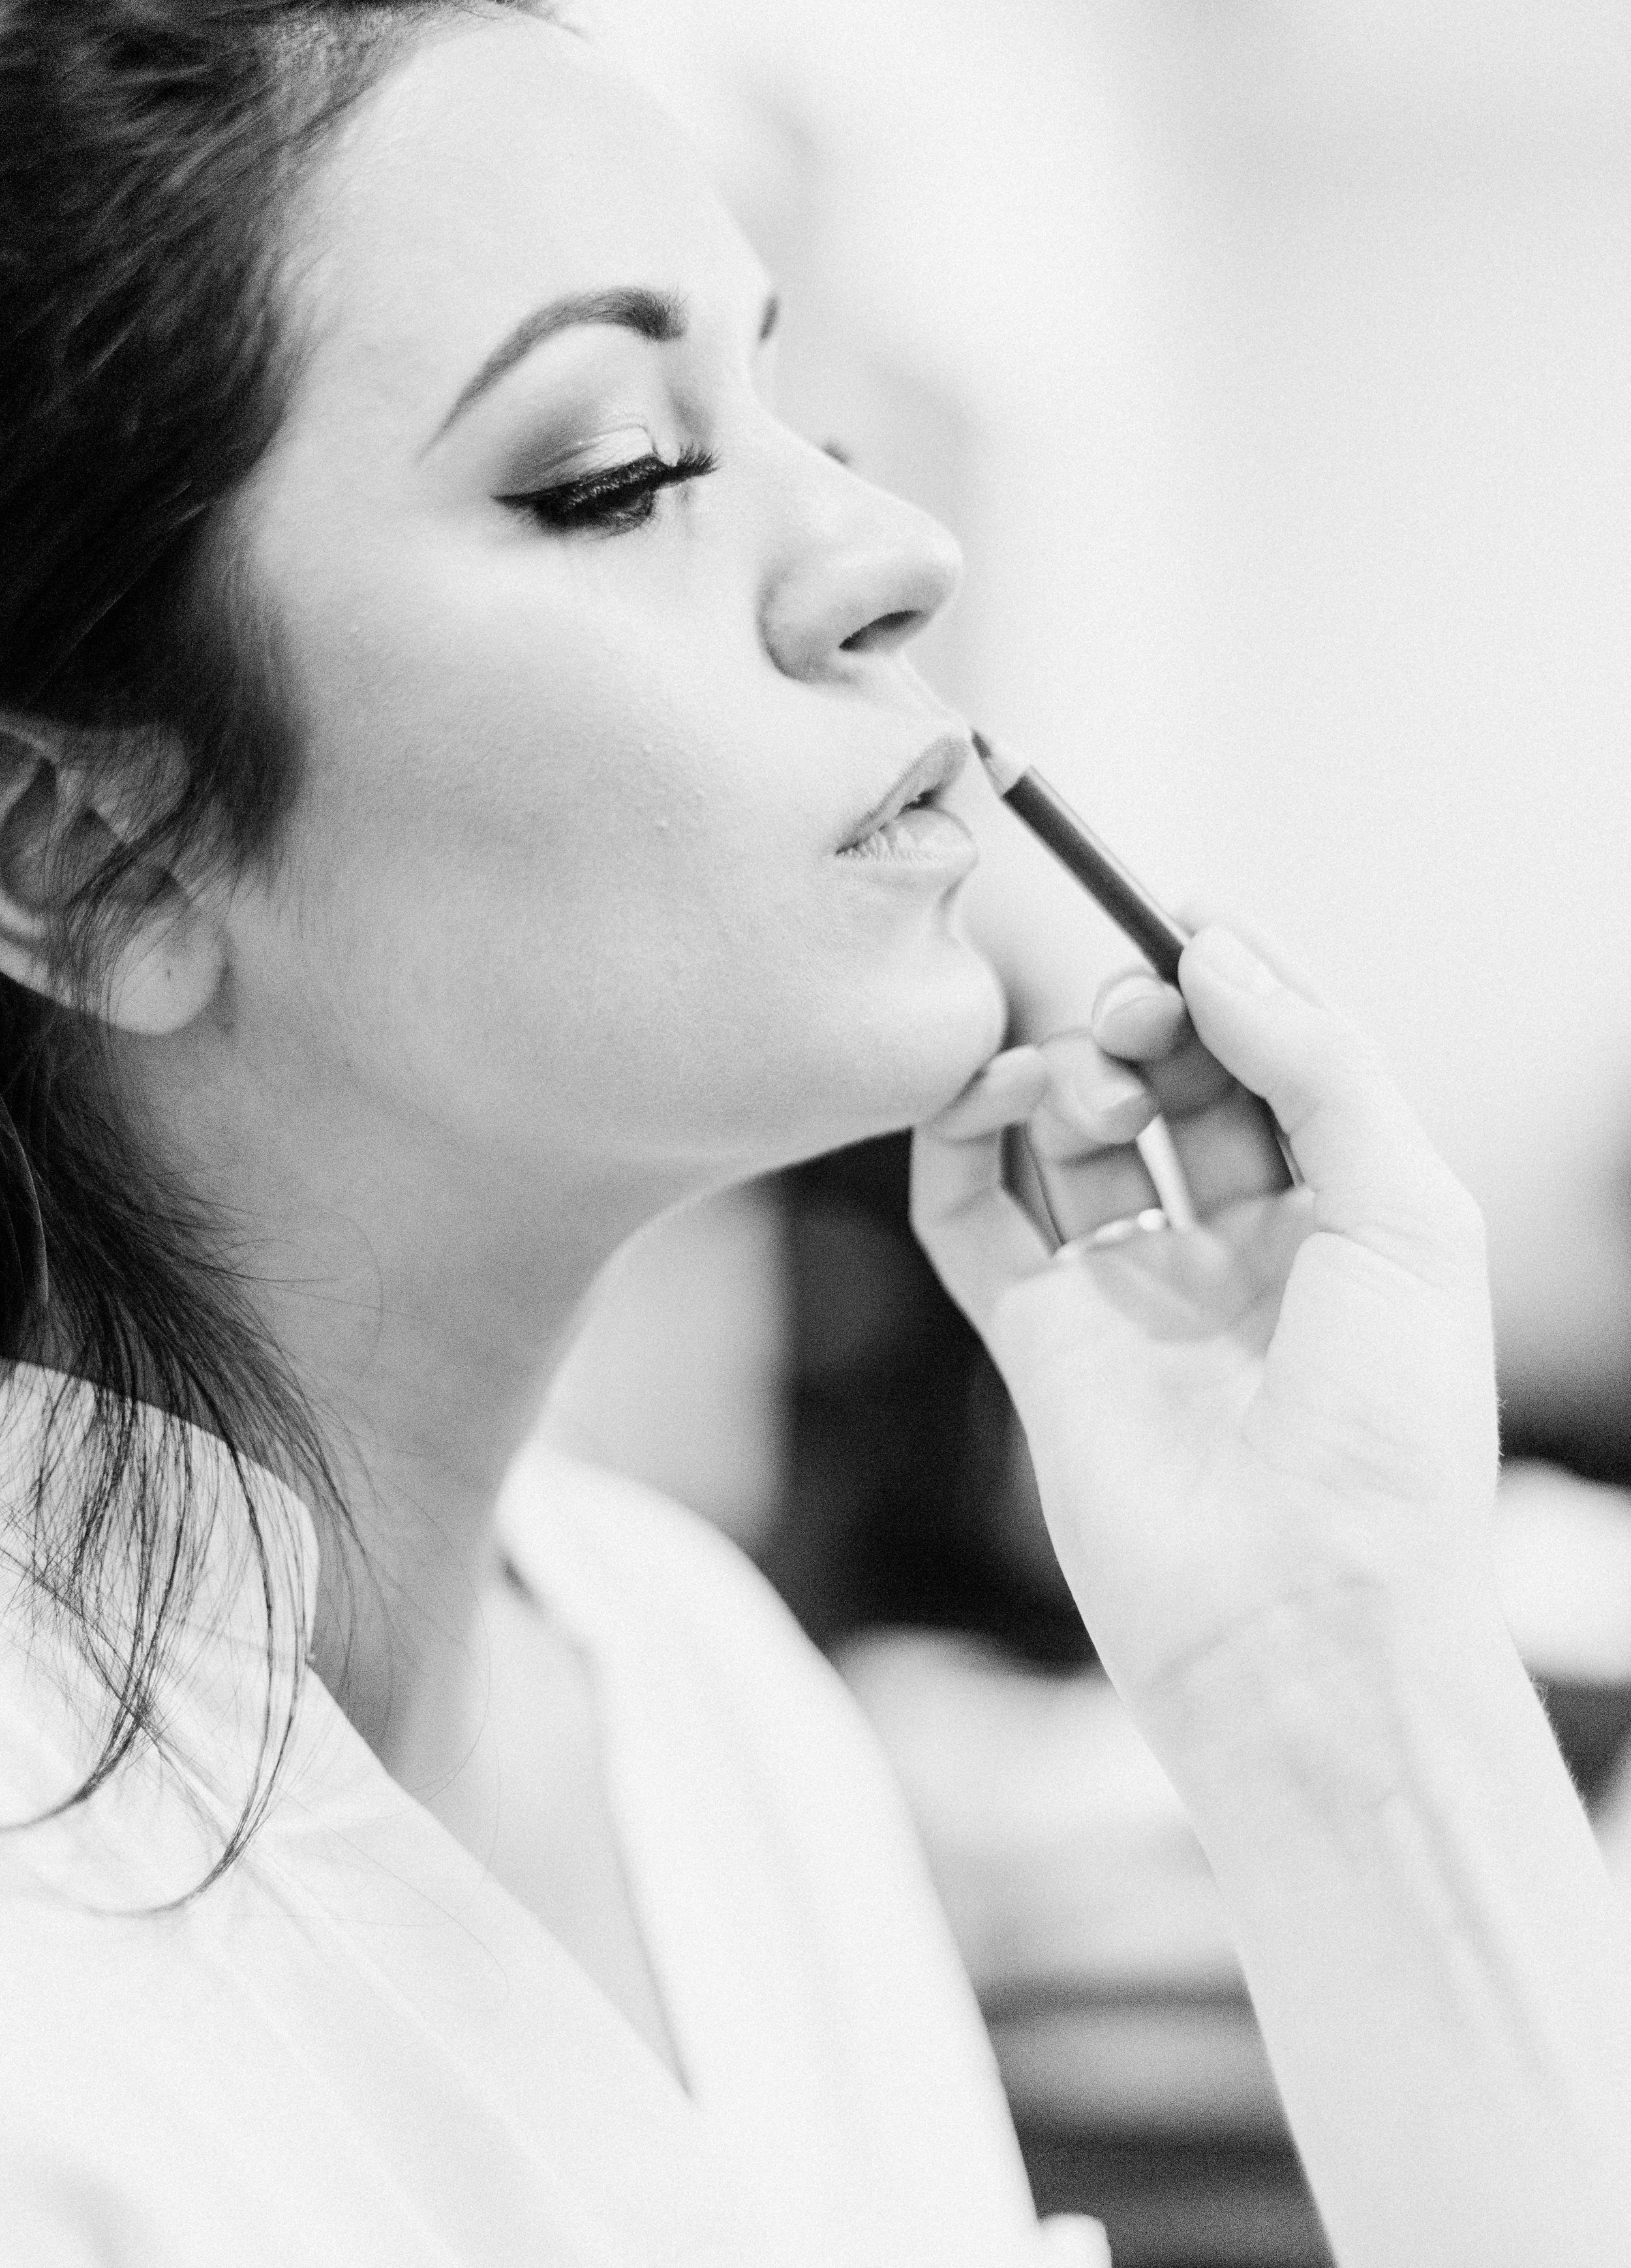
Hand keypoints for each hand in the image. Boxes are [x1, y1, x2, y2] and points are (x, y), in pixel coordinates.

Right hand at [911, 918, 1499, 1741]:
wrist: (1305, 1628)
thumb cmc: (1393, 1439)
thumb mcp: (1411, 1219)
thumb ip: (1320, 1067)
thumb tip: (1213, 952)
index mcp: (1348, 1224)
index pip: (1280, 1064)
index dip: (1237, 986)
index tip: (1187, 917)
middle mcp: (1240, 1254)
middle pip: (1175, 1087)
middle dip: (1150, 1021)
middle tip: (1133, 1004)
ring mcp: (1135, 1299)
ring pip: (1074, 1137)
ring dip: (1072, 1074)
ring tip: (1093, 1080)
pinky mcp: (1040, 1345)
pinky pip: (973, 1219)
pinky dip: (962, 1141)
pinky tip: (994, 1095)